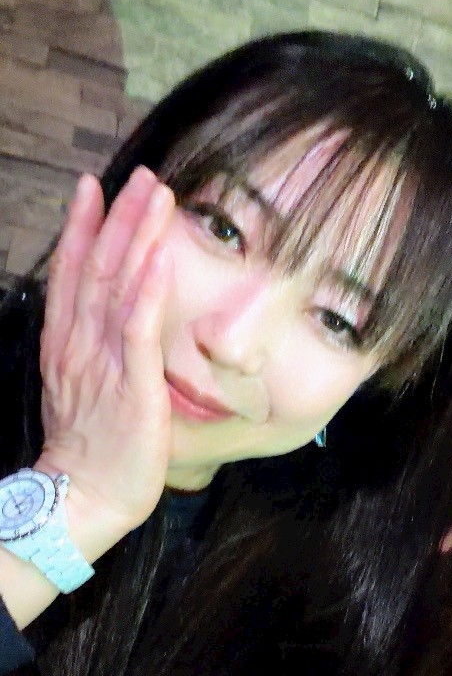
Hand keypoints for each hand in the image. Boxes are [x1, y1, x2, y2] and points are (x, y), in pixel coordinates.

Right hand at [39, 167, 174, 543]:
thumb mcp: (85, 392)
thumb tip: (115, 324)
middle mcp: (80, 345)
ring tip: (156, 197)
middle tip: (140, 176)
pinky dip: (148, 291)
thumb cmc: (94, 450)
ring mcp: (103, 363)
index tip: (96, 188)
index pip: (74, 275)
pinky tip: (161, 258)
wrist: (87, 498)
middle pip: (97, 267)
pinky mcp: (132, 386)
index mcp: (67, 346)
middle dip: (119, 218)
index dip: (83, 228)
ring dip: (138, 238)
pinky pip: (138, 330)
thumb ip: (96, 354)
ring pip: (118, 287)